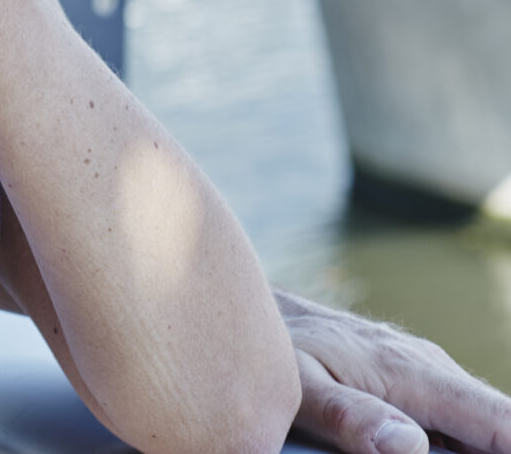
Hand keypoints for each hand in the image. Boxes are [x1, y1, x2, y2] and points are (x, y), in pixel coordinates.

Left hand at [276, 290, 510, 453]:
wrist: (260, 309)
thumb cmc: (277, 348)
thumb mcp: (299, 387)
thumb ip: (349, 416)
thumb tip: (411, 444)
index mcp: (411, 373)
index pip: (495, 418)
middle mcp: (430, 368)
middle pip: (496, 423)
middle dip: (497, 448)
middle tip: (431, 452)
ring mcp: (426, 373)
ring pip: (477, 424)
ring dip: (478, 446)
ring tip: (404, 445)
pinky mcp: (416, 384)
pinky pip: (455, 420)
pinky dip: (458, 444)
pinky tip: (430, 448)